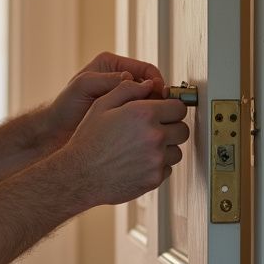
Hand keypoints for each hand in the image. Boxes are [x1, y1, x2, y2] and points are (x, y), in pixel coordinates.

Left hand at [44, 52, 166, 146]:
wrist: (57, 130)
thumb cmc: (65, 106)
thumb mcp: (83, 85)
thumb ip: (106, 79)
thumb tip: (130, 77)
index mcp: (112, 65)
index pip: (145, 69)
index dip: (156, 80)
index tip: (161, 93)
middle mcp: (120, 79)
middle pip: (150, 85)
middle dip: (158, 97)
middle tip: (161, 109)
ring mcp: (123, 98)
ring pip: (148, 101)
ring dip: (153, 110)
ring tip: (153, 120)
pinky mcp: (124, 114)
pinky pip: (142, 115)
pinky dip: (146, 120)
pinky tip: (145, 128)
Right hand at [59, 77, 189, 205]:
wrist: (80, 175)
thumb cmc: (88, 141)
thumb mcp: (101, 106)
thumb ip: (127, 90)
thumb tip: (147, 84)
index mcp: (144, 114)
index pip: (179, 107)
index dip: (172, 108)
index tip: (165, 112)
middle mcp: (154, 136)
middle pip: (183, 129)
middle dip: (172, 127)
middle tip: (156, 129)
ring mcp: (156, 159)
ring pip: (177, 151)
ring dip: (166, 148)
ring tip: (145, 147)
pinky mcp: (154, 178)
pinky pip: (167, 169)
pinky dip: (158, 166)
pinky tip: (140, 161)